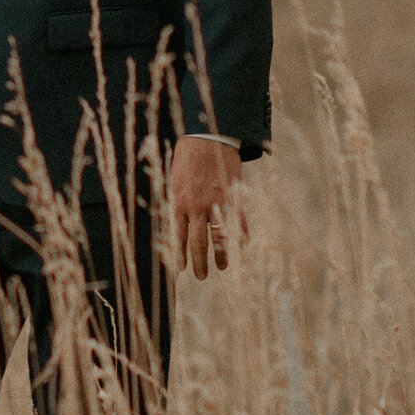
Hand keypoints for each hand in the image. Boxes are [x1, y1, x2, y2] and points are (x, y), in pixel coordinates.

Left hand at [168, 139, 247, 280]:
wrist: (209, 138)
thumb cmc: (186, 157)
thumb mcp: (173, 179)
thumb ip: (174, 202)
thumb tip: (172, 226)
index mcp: (178, 202)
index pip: (177, 237)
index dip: (179, 256)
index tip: (180, 270)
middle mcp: (197, 206)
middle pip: (198, 244)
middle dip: (199, 264)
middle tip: (200, 276)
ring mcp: (217, 204)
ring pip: (219, 238)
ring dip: (221, 256)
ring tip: (222, 268)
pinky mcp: (234, 198)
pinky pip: (239, 224)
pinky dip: (241, 237)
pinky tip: (242, 247)